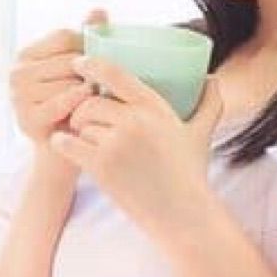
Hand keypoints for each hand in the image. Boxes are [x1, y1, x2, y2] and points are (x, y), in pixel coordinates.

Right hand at [8, 8, 108, 179]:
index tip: (94, 68)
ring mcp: (17, 96)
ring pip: (68, 80)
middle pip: (68, 58)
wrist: (67, 153)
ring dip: (86, 92)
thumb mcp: (82, 70)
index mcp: (26, 55)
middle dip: (88, 74)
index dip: (87, 49)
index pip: (64, 36)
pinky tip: (85, 111)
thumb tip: (99, 10)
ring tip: (89, 104)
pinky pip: (63, 101)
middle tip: (95, 91)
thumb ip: (88, 39)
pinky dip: (79, 104)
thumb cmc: (77, 107)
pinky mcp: (27, 118)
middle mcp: (15, 73)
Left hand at [48, 55, 223, 238]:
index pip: (115, 73)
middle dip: (82, 108)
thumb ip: (210, 102)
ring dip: (77, 129)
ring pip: (80, 123)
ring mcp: (116, 144)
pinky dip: (63, 143)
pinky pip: (69, 144)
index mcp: (154, 107)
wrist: (182, 214)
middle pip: (90, 101)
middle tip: (83, 118)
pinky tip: (63, 143)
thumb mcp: (202, 133)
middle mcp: (134, 121)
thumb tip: (213, 78)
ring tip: (84, 138)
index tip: (79, 62)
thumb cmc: (190, 173)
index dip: (91, 64)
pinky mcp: (101, 166)